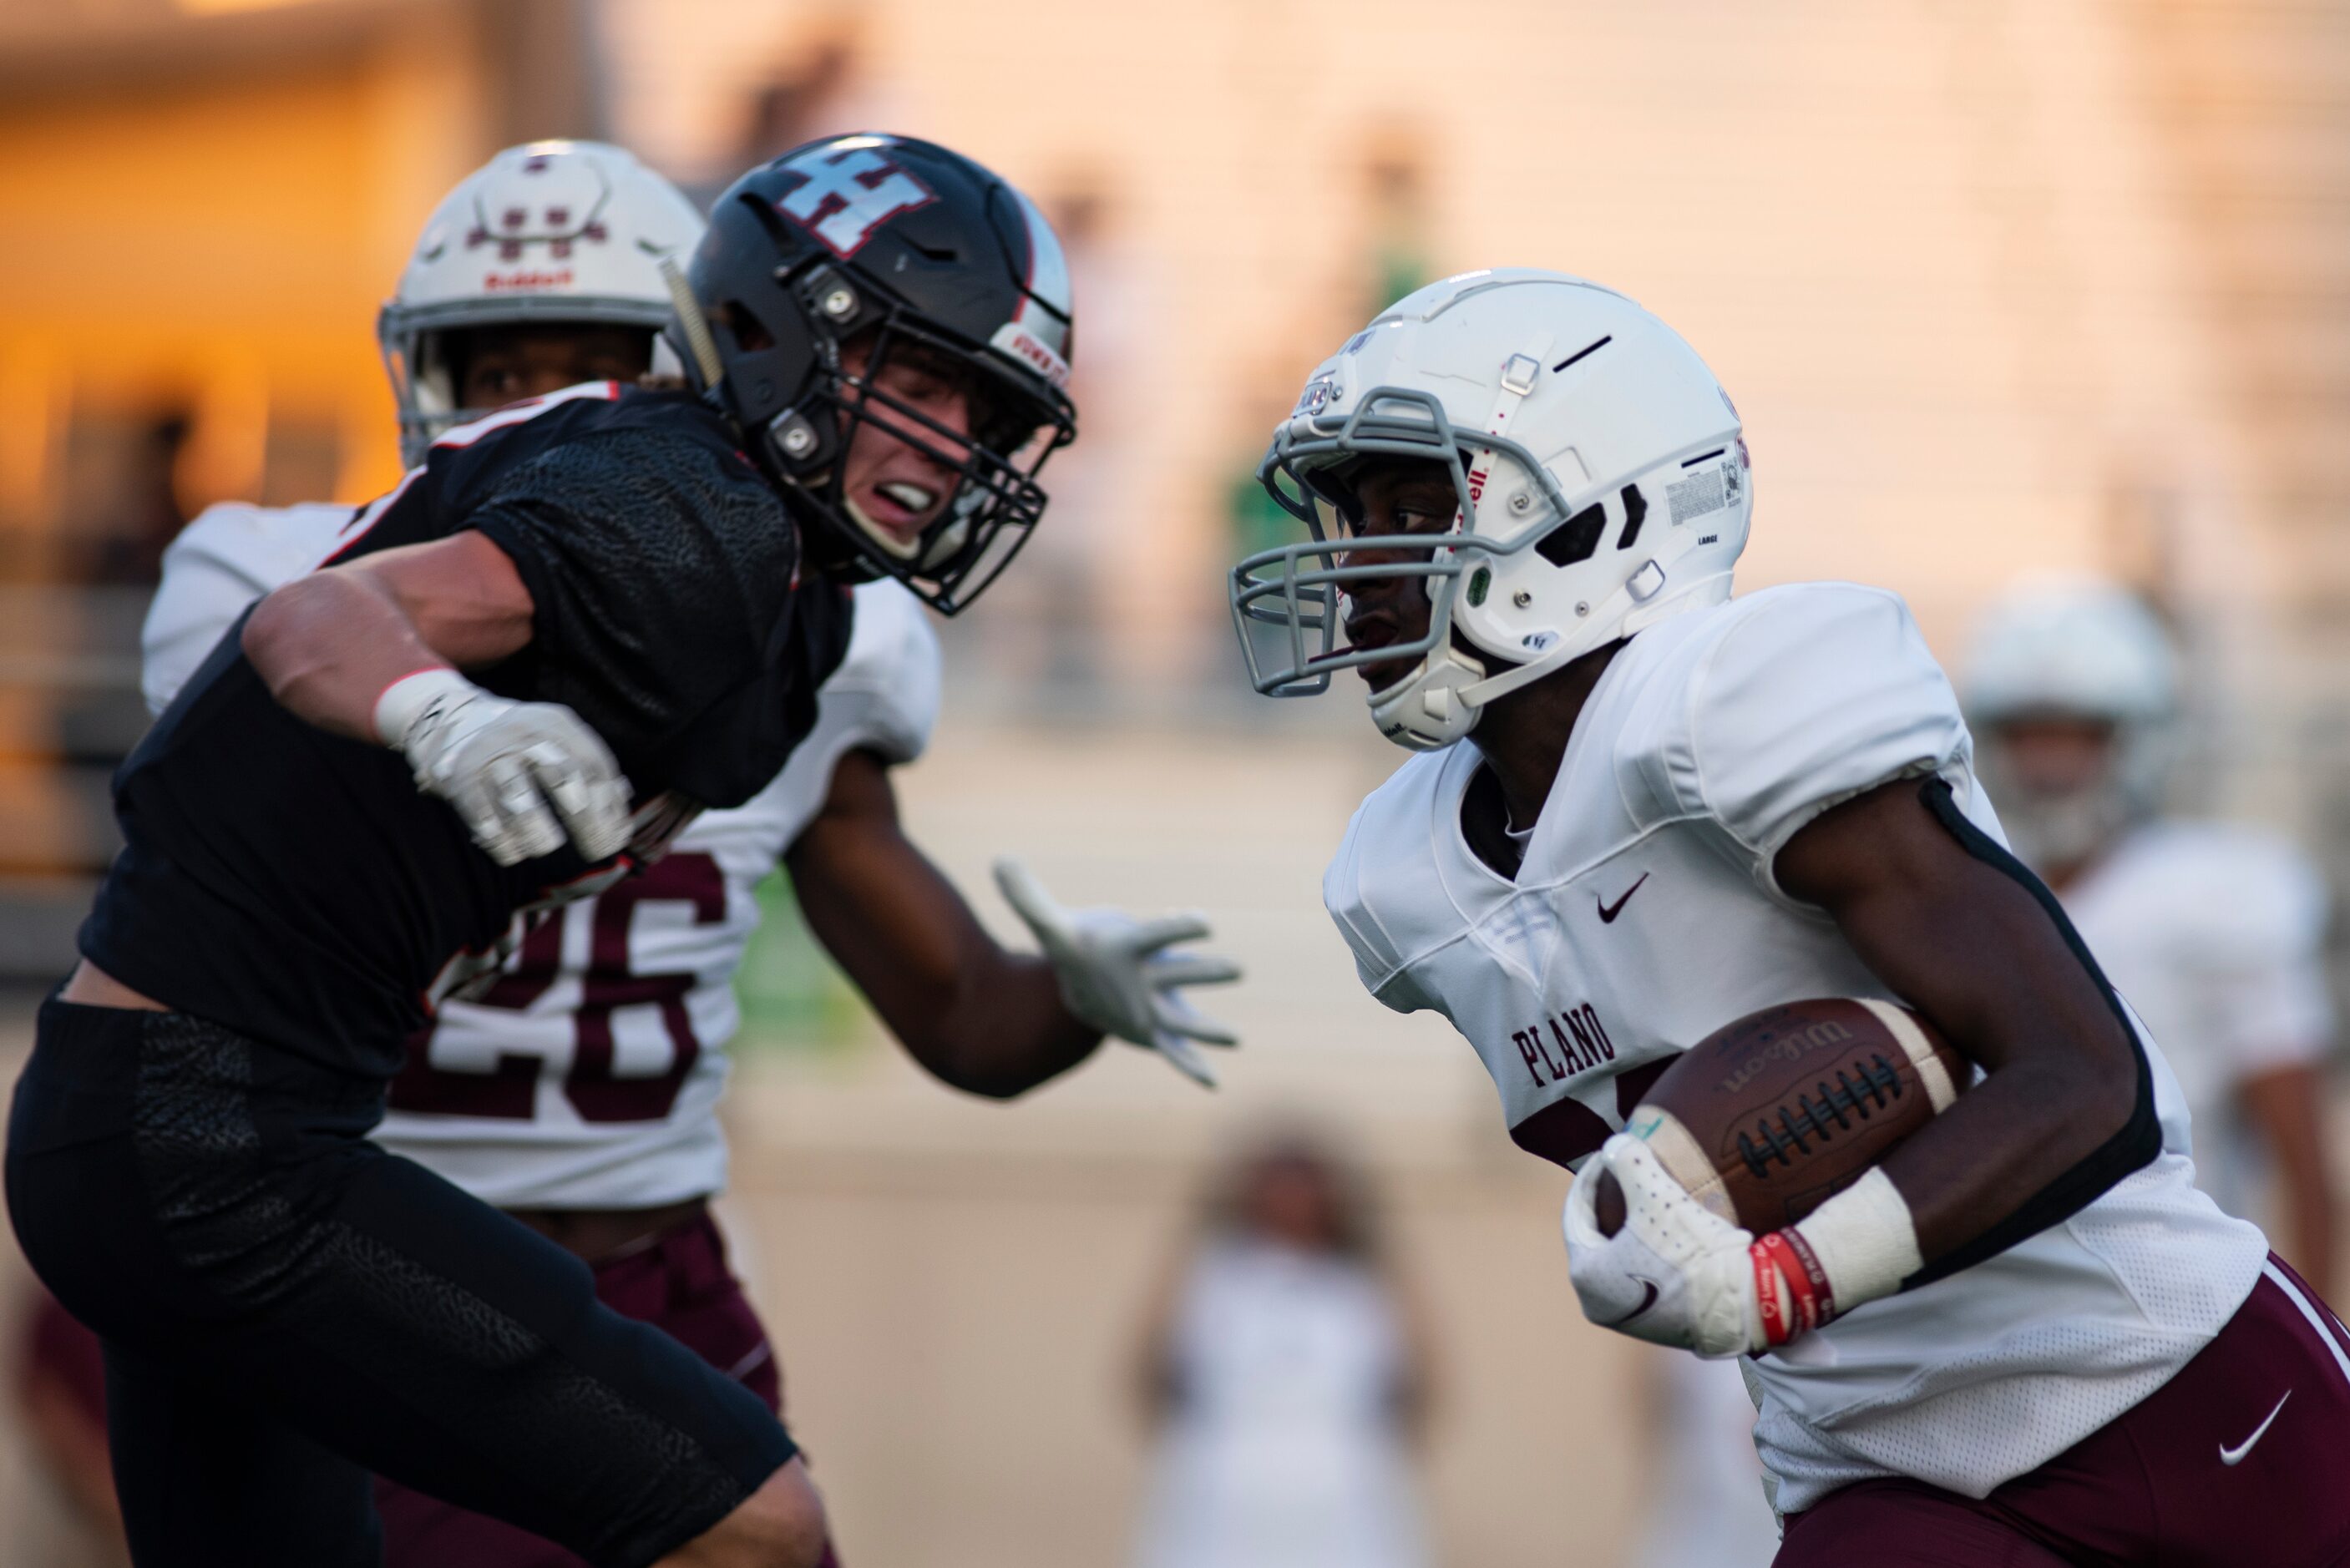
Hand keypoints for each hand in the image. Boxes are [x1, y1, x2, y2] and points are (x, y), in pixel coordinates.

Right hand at [380, 670, 631, 866]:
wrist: (453, 722)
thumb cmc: (523, 747)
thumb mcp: (558, 744)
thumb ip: (591, 775)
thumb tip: (622, 820)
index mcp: (557, 724)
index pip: (594, 765)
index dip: (610, 806)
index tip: (616, 840)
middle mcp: (525, 732)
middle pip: (563, 776)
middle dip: (586, 820)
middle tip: (597, 851)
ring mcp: (491, 752)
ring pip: (519, 796)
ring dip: (537, 830)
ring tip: (545, 847)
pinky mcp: (460, 775)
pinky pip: (482, 813)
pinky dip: (500, 839)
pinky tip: (512, 853)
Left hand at [993, 858, 1240, 1086]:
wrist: (1090, 978)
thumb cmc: (1079, 947)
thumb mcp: (1051, 928)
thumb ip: (1029, 898)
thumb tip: (1001, 861)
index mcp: (1133, 947)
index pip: (1158, 935)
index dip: (1178, 929)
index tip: (1202, 922)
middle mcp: (1152, 976)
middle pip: (1182, 975)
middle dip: (1207, 973)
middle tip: (1236, 968)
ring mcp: (1157, 1005)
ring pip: (1185, 1018)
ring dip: (1208, 1030)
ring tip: (1235, 1039)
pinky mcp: (1155, 1032)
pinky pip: (1176, 1052)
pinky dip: (1193, 1066)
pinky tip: (1212, 1084)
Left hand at [1563, 1132, 1767, 1356]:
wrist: (1744, 1303)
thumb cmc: (1693, 1251)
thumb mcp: (1658, 1196)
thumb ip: (1630, 1162)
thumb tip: (1616, 1144)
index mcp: (1586, 1276)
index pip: (1575, 1213)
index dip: (1589, 1178)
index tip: (1608, 1155)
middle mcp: (1597, 1303)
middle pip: (1593, 1237)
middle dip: (1604, 1203)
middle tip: (1620, 1175)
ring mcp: (1625, 1318)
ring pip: (1615, 1257)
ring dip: (1624, 1227)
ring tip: (1640, 1198)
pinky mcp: (1653, 1323)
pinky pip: (1636, 1275)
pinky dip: (1641, 1250)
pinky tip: (1659, 1230)